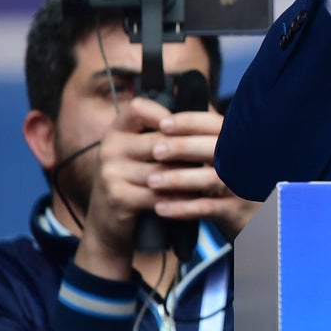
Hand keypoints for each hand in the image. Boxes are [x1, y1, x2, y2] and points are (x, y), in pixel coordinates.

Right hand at [74, 98, 259, 280]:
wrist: (110, 222)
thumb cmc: (139, 180)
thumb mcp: (145, 152)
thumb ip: (169, 132)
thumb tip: (210, 109)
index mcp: (116, 131)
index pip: (138, 108)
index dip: (167, 113)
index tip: (191, 127)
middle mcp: (109, 148)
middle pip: (160, 141)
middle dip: (192, 150)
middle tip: (220, 153)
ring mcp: (111, 173)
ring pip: (164, 169)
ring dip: (192, 175)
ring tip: (216, 175)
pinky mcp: (118, 197)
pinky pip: (159, 194)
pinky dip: (182, 197)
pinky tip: (200, 197)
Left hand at [152, 108, 260, 239]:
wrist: (265, 212)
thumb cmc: (238, 174)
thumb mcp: (230, 147)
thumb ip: (205, 125)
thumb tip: (176, 92)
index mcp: (242, 139)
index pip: (216, 125)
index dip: (189, 123)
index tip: (163, 124)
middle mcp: (246, 160)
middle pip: (215, 149)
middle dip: (183, 148)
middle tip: (155, 150)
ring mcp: (244, 186)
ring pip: (211, 180)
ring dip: (179, 179)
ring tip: (152, 180)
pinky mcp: (237, 211)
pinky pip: (208, 209)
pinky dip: (183, 208)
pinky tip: (161, 208)